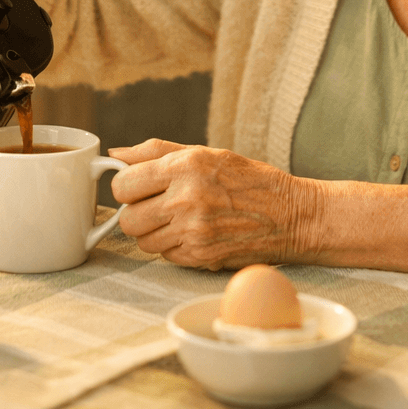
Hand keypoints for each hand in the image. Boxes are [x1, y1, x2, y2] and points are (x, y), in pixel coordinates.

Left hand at [108, 139, 322, 270]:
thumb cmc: (249, 180)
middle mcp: (187, 199)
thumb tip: (115, 154)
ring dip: (155, 233)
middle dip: (138, 213)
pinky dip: (174, 248)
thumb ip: (155, 152)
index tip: (139, 187)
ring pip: (143, 242)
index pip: (123, 185)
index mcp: (185, 167)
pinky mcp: (201, 257)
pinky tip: (195, 234)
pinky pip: (166, 256)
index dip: (127, 187)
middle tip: (158, 206)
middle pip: (127, 219)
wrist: (292, 215)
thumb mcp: (205, 153)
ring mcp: (194, 232)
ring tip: (179, 220)